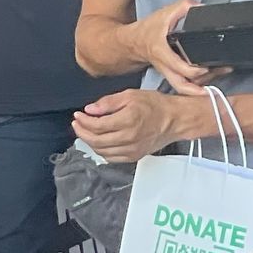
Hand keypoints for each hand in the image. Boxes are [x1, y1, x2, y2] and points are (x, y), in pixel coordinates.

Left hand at [72, 89, 189, 161]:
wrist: (175, 119)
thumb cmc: (156, 105)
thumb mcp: (131, 95)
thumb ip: (108, 102)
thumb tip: (89, 109)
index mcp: (128, 120)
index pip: (96, 125)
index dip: (83, 121)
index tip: (78, 115)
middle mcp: (129, 137)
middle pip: (96, 140)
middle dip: (82, 132)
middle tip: (77, 124)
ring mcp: (132, 149)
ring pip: (101, 150)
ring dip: (90, 142)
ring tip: (86, 132)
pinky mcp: (134, 156)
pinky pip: (111, 158)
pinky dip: (101, 151)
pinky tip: (99, 142)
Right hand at [134, 0, 228, 93]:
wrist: (133, 42)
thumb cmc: (147, 29)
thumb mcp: (166, 12)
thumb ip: (185, 6)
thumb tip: (202, 7)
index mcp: (162, 52)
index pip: (179, 67)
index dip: (195, 70)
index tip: (208, 67)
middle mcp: (165, 66)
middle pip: (182, 85)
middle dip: (200, 87)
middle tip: (220, 76)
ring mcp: (168, 73)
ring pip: (184, 88)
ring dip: (201, 86)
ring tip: (221, 75)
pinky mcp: (172, 75)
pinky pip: (184, 85)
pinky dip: (196, 85)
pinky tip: (210, 78)